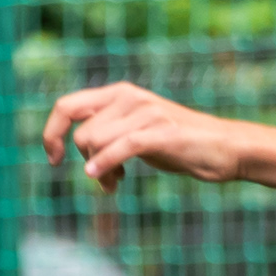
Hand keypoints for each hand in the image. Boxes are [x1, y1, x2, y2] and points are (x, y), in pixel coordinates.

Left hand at [43, 81, 249, 187]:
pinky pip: (121, 148)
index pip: (65, 105)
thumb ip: (108, 131)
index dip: (52, 133)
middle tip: (107, 180)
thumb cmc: (177, 144)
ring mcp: (146, 113)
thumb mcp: (136, 131)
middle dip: (85, 160)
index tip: (53, 158)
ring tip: (117, 182)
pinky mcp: (161, 133)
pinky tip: (106, 182)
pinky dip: (106, 165)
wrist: (224, 147)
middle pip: (82, 134)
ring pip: (96, 142)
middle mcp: (129, 97)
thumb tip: (77, 147)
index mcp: (118, 93)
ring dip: (101, 171)